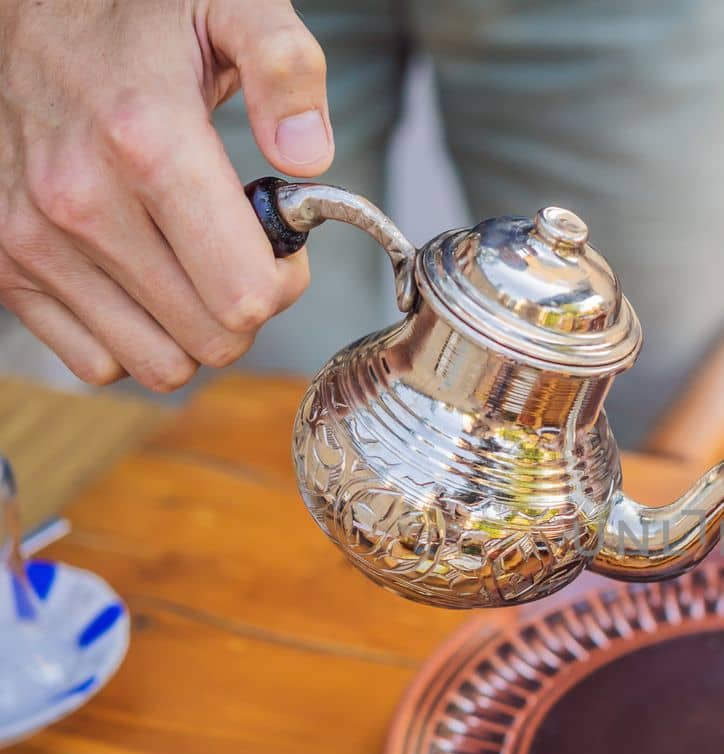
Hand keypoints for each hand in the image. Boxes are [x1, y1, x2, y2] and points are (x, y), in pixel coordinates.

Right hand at [0, 0, 331, 388]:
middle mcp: (80, 202)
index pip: (245, 296)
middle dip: (247, 306)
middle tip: (240, 251)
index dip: (285, 282)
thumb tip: (308, 157)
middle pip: (212, 340)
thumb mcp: (232, 9)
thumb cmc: (139, 20)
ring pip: (158, 364)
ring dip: (193, 330)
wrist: (31, 15)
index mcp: (147, 144)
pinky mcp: (5, 265)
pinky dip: (134, 338)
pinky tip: (145, 281)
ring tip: (192, 263)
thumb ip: (286, 67)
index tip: (279, 243)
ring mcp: (33, 240)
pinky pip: (96, 362)